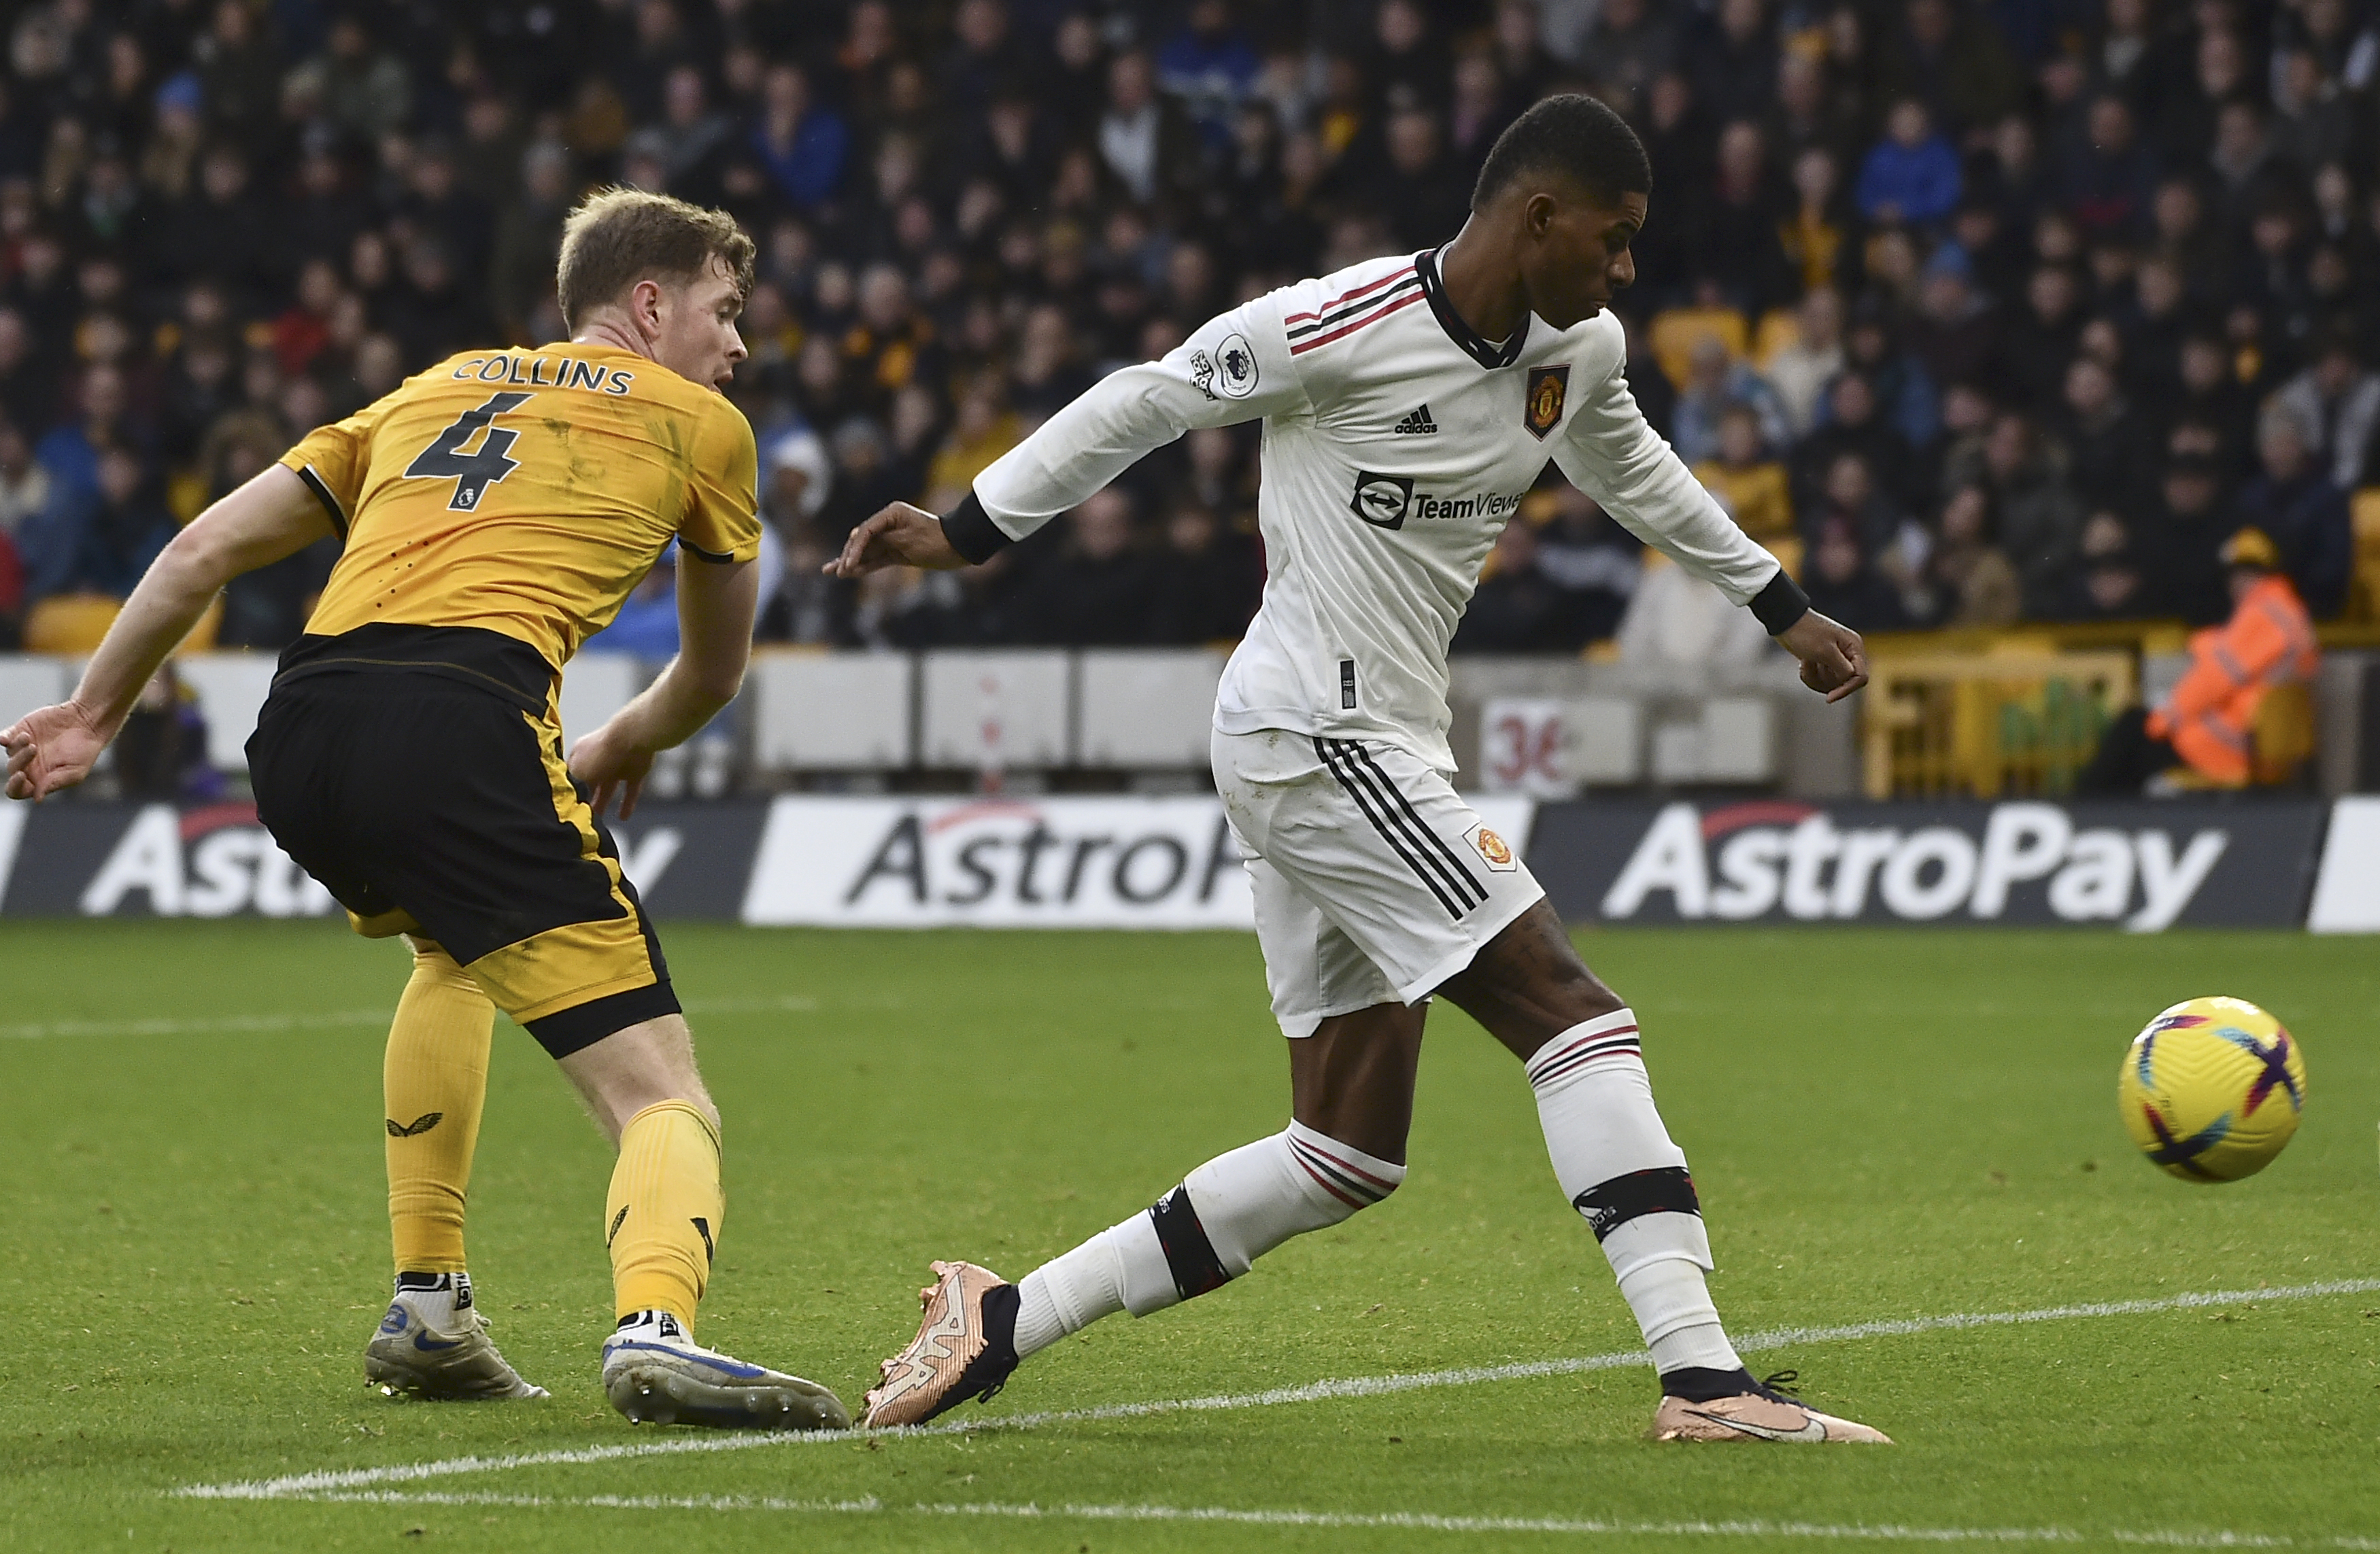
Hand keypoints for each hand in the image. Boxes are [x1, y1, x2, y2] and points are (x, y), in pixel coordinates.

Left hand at [2, 701, 111, 801]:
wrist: (87, 722)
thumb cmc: (85, 750)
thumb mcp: (75, 771)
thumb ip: (55, 783)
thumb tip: (37, 798)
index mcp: (40, 780)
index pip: (17, 790)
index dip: (15, 786)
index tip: (21, 775)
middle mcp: (29, 765)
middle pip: (12, 770)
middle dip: (20, 761)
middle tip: (34, 748)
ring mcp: (23, 748)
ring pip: (10, 752)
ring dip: (17, 747)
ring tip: (29, 738)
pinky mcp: (21, 731)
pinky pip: (4, 738)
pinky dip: (2, 738)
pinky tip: (4, 738)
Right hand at [569, 719, 656, 820]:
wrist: (632, 739)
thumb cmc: (600, 753)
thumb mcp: (577, 771)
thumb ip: (571, 784)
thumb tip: (567, 796)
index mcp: (580, 754)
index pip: (570, 774)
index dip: (568, 788)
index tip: (565, 806)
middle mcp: (597, 759)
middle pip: (589, 783)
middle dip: (585, 799)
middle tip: (581, 817)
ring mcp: (617, 765)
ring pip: (608, 788)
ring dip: (602, 803)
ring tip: (598, 821)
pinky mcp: (635, 772)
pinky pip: (630, 791)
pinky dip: (627, 804)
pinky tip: (623, 817)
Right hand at [823, 501, 963, 577]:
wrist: (959, 547)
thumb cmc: (935, 540)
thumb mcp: (906, 540)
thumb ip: (881, 540)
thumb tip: (857, 540)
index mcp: (891, 514)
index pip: (865, 531)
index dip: (855, 549)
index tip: (848, 564)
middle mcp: (889, 523)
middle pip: (862, 540)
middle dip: (849, 556)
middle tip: (837, 571)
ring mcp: (893, 538)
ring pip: (867, 551)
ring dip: (852, 562)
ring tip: (833, 572)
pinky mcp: (898, 551)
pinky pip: (878, 559)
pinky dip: (866, 566)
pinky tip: (851, 573)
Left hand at [1777, 610, 1868, 702]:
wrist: (1785, 621)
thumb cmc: (1805, 633)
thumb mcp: (1825, 651)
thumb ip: (1842, 668)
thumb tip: (1851, 679)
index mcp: (1854, 647)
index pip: (1861, 677)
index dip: (1847, 689)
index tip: (1829, 698)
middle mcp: (1848, 653)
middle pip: (1844, 682)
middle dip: (1825, 679)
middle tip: (1812, 664)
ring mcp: (1835, 658)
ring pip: (1831, 683)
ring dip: (1815, 677)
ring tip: (1805, 662)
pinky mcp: (1823, 662)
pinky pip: (1820, 679)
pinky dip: (1810, 675)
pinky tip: (1803, 663)